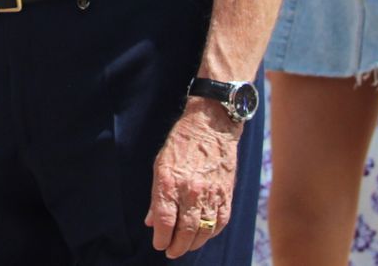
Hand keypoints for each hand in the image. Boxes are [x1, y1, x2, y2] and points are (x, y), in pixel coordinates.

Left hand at [146, 99, 240, 257]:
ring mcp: (211, 194)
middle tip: (171, 251)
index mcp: (170, 182)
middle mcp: (191, 191)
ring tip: (186, 246)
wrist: (211, 126)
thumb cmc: (181, 143)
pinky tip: (204, 234)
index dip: (161, 238)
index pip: (165, 221)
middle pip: (186, 231)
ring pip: (204, 231)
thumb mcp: (160, 165)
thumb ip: (156, 196)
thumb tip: (151, 221)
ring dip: (194, 244)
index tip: (159, 244)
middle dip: (177, 247)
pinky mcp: (226, 194)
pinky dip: (212, 233)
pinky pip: (220, 222)